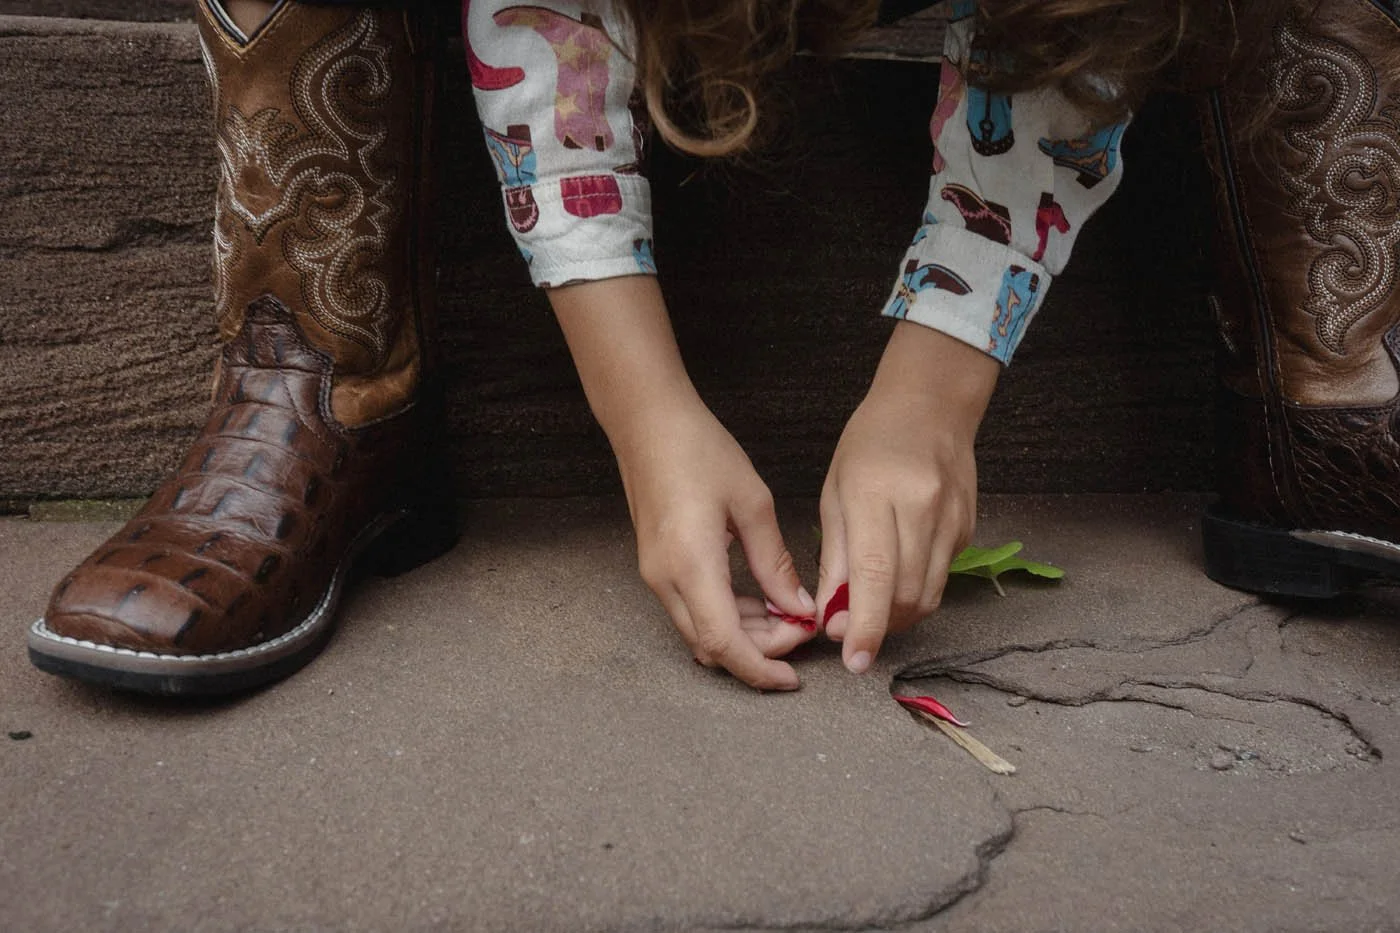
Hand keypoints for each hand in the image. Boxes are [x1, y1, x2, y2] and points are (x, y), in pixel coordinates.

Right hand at [617, 401, 818, 689]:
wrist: (646, 423)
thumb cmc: (698, 449)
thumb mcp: (752, 502)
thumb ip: (775, 563)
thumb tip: (798, 608)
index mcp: (691, 564)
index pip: (724, 643)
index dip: (760, 669)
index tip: (793, 677)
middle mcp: (665, 579)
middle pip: (712, 647)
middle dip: (760, 652)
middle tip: (801, 630)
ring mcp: (656, 575)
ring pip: (702, 632)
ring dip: (744, 635)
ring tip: (787, 614)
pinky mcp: (657, 567)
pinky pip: (693, 610)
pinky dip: (728, 617)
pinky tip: (759, 600)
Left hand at [817, 323, 999, 671]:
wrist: (931, 406)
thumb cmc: (871, 444)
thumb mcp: (835, 493)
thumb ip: (834, 557)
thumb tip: (830, 614)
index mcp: (876, 496)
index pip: (875, 575)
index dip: (865, 626)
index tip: (853, 660)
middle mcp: (920, 510)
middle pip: (906, 595)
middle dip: (877, 628)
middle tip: (848, 633)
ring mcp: (951, 521)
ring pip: (928, 596)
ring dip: (897, 617)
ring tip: (871, 610)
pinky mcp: (968, 530)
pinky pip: (941, 578)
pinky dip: (915, 592)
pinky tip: (897, 578)